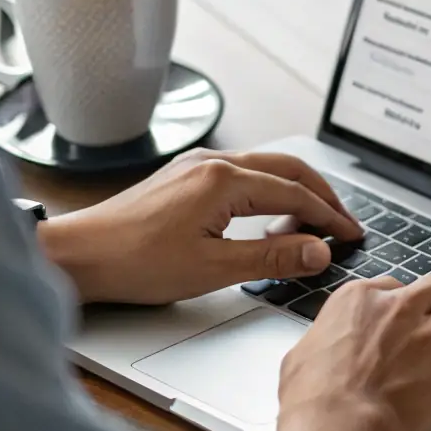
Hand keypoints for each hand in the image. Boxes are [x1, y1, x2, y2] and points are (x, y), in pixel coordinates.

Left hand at [39, 150, 361, 304]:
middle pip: (287, 169)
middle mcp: (213, 162)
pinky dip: (268, 192)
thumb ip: (272, 258)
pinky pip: (242, 174)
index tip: (352, 234)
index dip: (329, 216)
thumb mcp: (212, 268)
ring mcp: (197, 165)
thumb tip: (318, 251)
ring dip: (295, 192)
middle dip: (321, 195)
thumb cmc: (134, 263)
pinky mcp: (184, 176)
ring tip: (311, 227)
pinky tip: (267, 220)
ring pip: (265, 168)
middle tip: (343, 224)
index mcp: (224, 180)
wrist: (78, 254)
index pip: (295, 194)